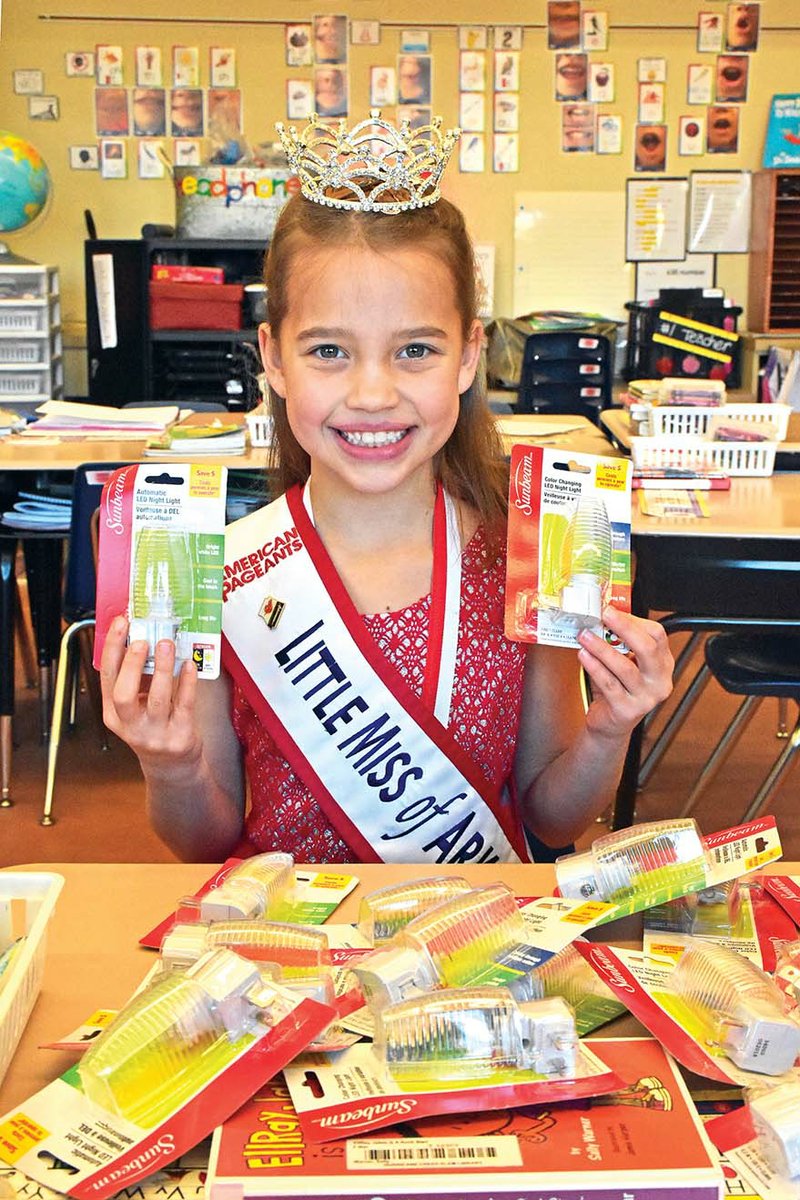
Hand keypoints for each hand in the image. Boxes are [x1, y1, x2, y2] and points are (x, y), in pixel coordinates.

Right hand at [99, 615, 201, 765]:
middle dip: (131, 665)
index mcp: (113, 714)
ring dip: (163, 669)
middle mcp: (130, 726)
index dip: (113, 649)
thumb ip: (136, 678)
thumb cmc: (152, 726)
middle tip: (142, 640)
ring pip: (157, 699)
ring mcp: (156, 733)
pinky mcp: (180, 735)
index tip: (121, 624)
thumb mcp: (135, 707)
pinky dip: (187, 682)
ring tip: (166, 644)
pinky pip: (184, 705)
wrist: (171, 764)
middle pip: (123, 695)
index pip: (106, 678)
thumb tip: (143, 636)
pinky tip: (189, 664)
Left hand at [576, 606, 672, 740]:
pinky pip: (609, 684)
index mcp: (663, 664)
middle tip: (604, 615)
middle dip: (624, 628)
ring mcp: (646, 698)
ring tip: (585, 635)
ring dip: (601, 647)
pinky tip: (583, 656)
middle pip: (647, 648)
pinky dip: (594, 667)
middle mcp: (659, 681)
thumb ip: (620, 642)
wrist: (611, 724)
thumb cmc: (618, 688)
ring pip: (624, 667)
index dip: (634, 620)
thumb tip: (605, 615)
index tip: (612, 610)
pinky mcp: (627, 710)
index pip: (657, 635)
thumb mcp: (625, 662)